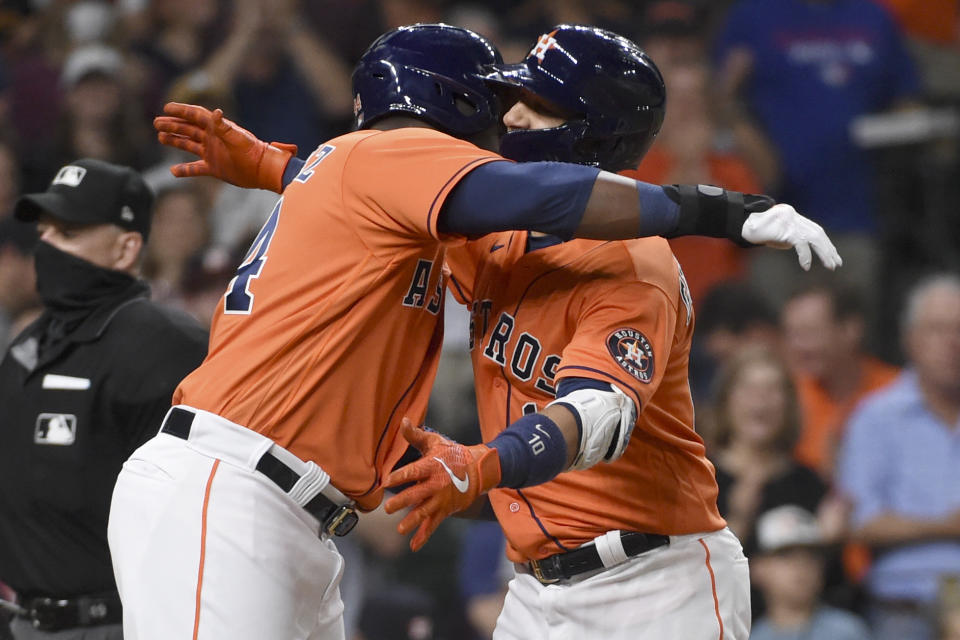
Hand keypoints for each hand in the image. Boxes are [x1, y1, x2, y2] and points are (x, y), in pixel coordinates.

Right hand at [153, 102, 296, 192]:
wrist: (263, 171)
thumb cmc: (252, 152)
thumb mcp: (237, 139)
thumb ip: (224, 127)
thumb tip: (216, 112)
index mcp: (217, 128)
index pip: (196, 115)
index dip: (181, 110)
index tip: (166, 107)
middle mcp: (213, 139)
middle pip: (188, 129)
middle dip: (173, 125)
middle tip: (156, 123)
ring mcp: (213, 153)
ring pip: (189, 145)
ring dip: (175, 141)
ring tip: (160, 137)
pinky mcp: (215, 168)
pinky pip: (195, 168)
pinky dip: (185, 170)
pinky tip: (173, 171)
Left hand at [383, 419, 500, 550]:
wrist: (478, 470)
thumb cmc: (452, 454)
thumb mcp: (435, 442)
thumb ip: (416, 435)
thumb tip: (403, 421)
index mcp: (432, 466)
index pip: (414, 471)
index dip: (400, 476)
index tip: (387, 481)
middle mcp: (436, 484)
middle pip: (417, 494)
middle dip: (402, 502)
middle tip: (388, 508)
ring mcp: (441, 500)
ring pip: (425, 512)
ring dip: (412, 521)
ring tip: (400, 529)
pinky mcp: (445, 510)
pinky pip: (433, 524)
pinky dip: (424, 535)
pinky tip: (414, 545)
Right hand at [741, 203, 842, 270]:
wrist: (742, 224)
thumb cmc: (756, 232)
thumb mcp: (777, 235)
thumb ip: (790, 239)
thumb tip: (803, 249)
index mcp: (794, 216)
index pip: (815, 230)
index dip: (826, 243)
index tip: (833, 256)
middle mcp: (795, 216)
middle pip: (818, 233)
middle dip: (829, 249)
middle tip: (836, 264)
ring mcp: (791, 221)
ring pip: (814, 237)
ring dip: (824, 253)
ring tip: (830, 266)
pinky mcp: (786, 228)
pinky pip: (800, 243)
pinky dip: (805, 255)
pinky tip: (806, 266)